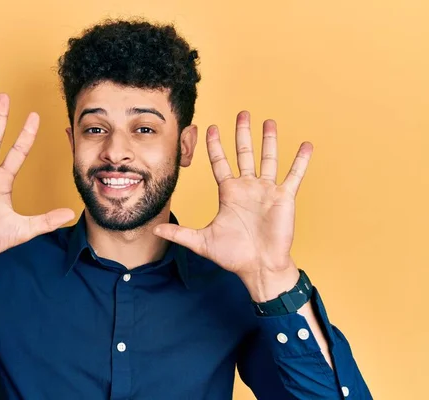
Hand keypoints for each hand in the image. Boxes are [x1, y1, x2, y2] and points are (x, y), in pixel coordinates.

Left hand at [154, 111, 311, 300]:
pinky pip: (294, 175)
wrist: (258, 267)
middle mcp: (247, 187)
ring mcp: (266, 190)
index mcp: (229, 192)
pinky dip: (300, 161)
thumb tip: (156, 229)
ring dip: (268, 140)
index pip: (220, 162)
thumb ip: (179, 233)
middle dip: (242, 133)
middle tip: (242, 113)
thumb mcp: (201, 241)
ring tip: (268, 121)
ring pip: (268, 158)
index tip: (210, 128)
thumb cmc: (233, 256)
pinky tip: (306, 145)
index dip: (215, 146)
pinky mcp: (284, 197)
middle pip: (244, 153)